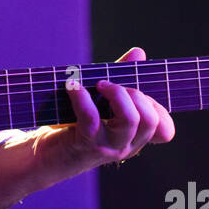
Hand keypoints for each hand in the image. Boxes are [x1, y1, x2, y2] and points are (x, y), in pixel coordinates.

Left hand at [62, 46, 174, 166]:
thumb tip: (139, 53)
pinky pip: (92, 119)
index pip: (165, 131)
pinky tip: (72, 86)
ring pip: (130, 120)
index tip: (139, 93)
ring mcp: (107, 148)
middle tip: (111, 86)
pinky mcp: (86, 145)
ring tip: (99, 84)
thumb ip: (123, 79)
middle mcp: (126, 146)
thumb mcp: (101, 102)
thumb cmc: (75, 125)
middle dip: (135, 94)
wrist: (43, 155)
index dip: (159, 109)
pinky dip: (82, 98)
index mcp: (134, 138)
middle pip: (150, 120)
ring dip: (117, 94)